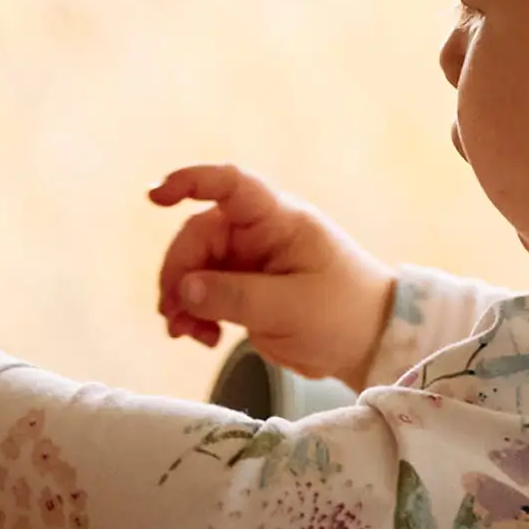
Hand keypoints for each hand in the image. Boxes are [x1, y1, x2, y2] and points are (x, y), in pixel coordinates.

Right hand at [150, 164, 396, 382]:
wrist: (372, 346)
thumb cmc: (345, 316)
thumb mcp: (290, 309)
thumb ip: (234, 297)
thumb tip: (184, 289)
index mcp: (279, 222)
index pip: (230, 185)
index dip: (191, 182)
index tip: (156, 197)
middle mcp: (260, 235)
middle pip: (200, 237)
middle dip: (179, 273)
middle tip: (173, 314)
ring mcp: (252, 263)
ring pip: (197, 268)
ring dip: (183, 298)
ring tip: (184, 332)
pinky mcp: (248, 291)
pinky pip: (208, 294)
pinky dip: (197, 313)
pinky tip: (203, 337)